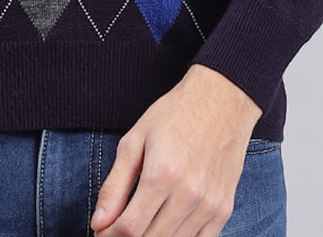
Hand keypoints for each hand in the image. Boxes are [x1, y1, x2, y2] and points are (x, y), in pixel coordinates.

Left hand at [91, 66, 260, 236]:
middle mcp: (189, 194)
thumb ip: (115, 185)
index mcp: (162, 174)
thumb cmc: (175, 115)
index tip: (102, 231)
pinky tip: (166, 228)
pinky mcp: (223, 209)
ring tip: (140, 225)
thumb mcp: (135, 140)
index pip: (130, 228)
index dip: (109, 235)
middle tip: (117, 228)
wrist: (221, 100)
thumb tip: (98, 222)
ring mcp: (209, 205)